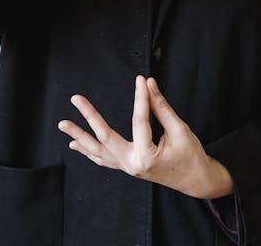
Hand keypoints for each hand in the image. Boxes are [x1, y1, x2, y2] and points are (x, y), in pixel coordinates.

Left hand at [57, 75, 232, 198]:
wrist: (196, 180)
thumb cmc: (191, 156)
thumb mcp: (180, 130)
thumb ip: (161, 107)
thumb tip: (148, 84)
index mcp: (146, 156)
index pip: (140, 121)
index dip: (141, 98)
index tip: (141, 80)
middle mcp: (132, 165)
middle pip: (105, 138)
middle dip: (89, 116)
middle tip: (76, 98)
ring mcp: (127, 168)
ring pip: (98, 151)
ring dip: (79, 137)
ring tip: (63, 124)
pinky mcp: (127, 168)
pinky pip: (103, 160)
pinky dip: (89, 152)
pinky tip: (76, 144)